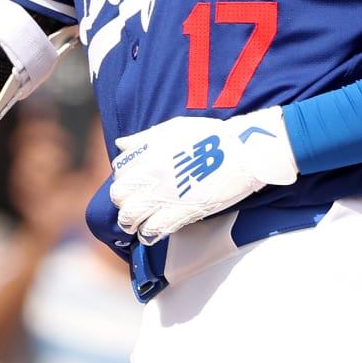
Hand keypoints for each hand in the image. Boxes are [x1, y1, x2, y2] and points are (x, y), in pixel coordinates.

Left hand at [109, 106, 296, 243]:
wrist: (242, 153)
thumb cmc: (212, 137)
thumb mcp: (174, 128)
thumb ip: (145, 138)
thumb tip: (122, 144)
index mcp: (148, 154)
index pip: (119, 171)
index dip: (123, 179)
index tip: (132, 184)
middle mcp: (151, 176)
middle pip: (119, 196)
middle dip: (123, 202)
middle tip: (132, 205)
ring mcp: (165, 196)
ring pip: (131, 217)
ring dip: (131, 222)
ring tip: (138, 224)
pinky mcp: (182, 214)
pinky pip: (153, 230)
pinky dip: (148, 234)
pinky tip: (152, 233)